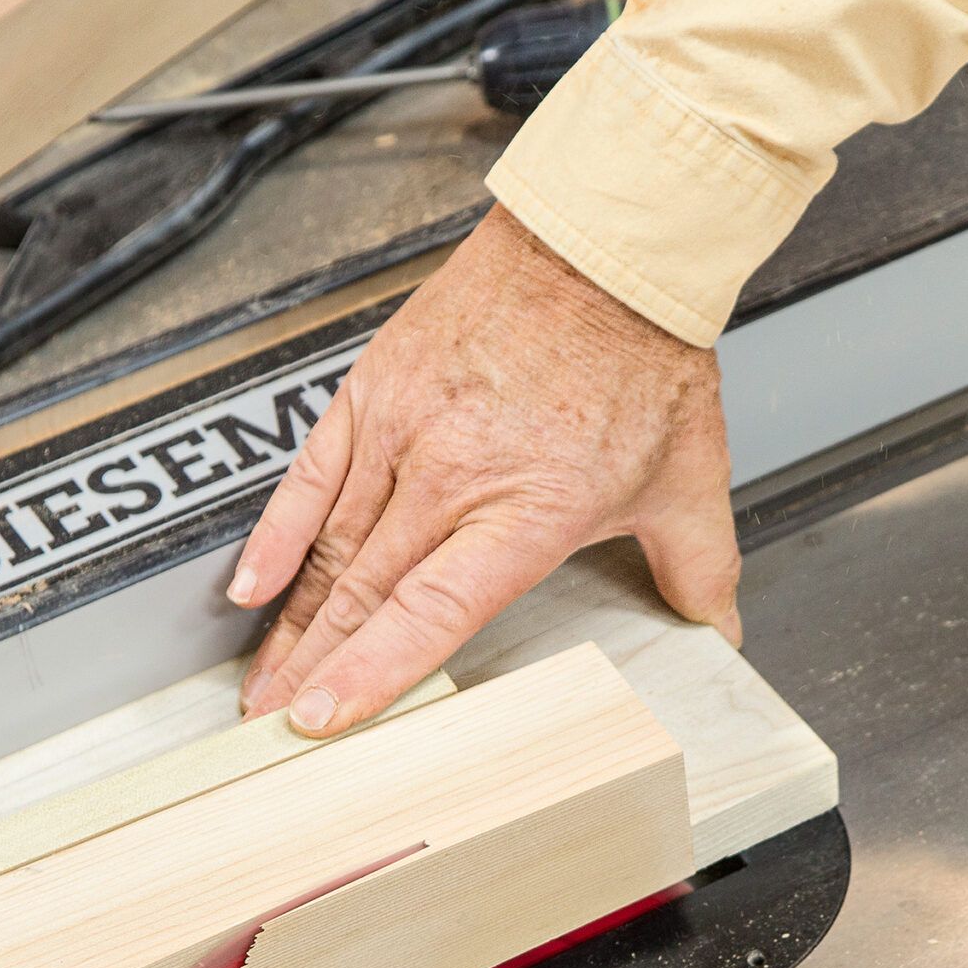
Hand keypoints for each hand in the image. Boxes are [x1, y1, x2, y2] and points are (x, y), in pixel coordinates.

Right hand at [229, 203, 739, 733]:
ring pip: (331, 547)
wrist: (601, 246)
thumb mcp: (690, 476)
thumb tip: (714, 625)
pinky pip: (310, 475)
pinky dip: (277, 535)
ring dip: (292, 621)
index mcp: (526, 510)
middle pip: (364, 592)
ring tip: (263, 678)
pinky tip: (252, 585)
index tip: (323, 717)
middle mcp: (454, 474)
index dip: (372, 671)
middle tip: (273, 722)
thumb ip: (698, 564)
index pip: (430, 611)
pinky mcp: (376, 389)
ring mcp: (405, 430)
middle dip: (312, 669)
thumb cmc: (641, 352)